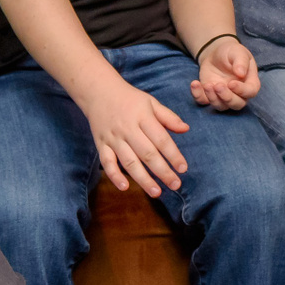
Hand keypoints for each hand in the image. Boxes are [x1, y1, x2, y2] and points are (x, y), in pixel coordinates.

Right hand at [80, 75, 191, 196]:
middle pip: (147, 153)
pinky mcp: (101, 144)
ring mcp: (113, 138)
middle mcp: (128, 129)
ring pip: (129, 162)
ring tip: (156, 192)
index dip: (173, 155)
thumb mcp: (150, 102)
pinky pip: (107, 162)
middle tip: (176, 185)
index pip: (161, 139)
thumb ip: (168, 117)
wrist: (98, 91)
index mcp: (143, 117)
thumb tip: (186, 129)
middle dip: (163, 171)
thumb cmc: (129, 99)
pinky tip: (125, 187)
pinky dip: (114, 175)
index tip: (183, 168)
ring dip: (143, 179)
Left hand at [189, 36, 260, 111]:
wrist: (216, 53)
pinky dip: (198, 96)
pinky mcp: (210, 96)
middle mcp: (238, 93)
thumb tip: (241, 74)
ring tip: (207, 85)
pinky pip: (203, 102)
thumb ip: (241, 61)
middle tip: (218, 86)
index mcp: (249, 82)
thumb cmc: (232, 52)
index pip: (250, 92)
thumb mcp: (238, 52)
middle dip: (227, 98)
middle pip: (237, 104)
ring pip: (221, 106)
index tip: (232, 83)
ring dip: (213, 98)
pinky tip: (195, 83)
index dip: (242, 91)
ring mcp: (223, 96)